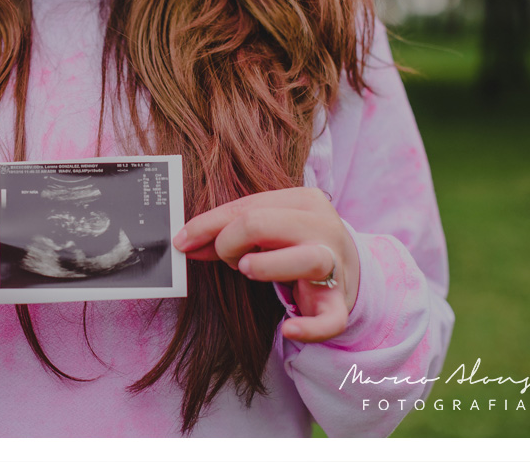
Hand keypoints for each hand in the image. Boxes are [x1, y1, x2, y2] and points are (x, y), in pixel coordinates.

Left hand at [172, 187, 357, 343]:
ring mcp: (335, 264)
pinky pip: (330, 318)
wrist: (347, 268)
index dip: (207, 227)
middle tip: (232, 260)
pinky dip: (310, 327)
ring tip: (249, 271)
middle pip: (261, 224)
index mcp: (303, 200)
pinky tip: (289, 329)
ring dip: (265, 267)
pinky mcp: (340, 301)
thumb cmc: (292, 241)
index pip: (245, 208)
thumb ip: (224, 230)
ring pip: (305, 260)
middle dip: (230, 244)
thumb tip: (184, 242)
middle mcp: (323, 226)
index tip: (183, 242)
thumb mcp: (263, 228)